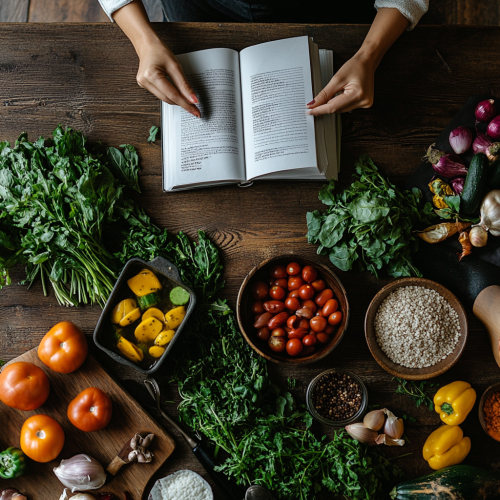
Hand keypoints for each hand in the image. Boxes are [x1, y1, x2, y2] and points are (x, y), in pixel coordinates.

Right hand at [112, 1, 199, 116]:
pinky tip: (177, 95)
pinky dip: (170, 96)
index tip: (195, 110)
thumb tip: (193, 99)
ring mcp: (143, 84)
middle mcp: (145, 81)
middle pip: (168, 98)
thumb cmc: (160, 51)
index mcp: (152, 75)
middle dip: (182, 103)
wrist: (147, 44)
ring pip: (164, 98)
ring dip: (176, 100)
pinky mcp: (144, 85)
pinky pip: (160, 94)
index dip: (185, 103)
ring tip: (187, 102)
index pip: (173, 95)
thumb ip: (184, 84)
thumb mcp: (175, 66)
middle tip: (194, 108)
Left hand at [306, 8, 410, 115]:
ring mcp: (365, 104)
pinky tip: (338, 97)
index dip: (320, 110)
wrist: (367, 61)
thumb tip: (313, 104)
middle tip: (313, 106)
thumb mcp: (337, 79)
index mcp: (357, 95)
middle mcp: (363, 102)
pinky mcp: (364, 104)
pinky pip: (346, 107)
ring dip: (332, 106)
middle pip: (337, 110)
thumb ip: (325, 94)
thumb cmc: (355, 66)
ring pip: (341, 110)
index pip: (334, 107)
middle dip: (325, 107)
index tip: (309, 111)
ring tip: (327, 98)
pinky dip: (339, 104)